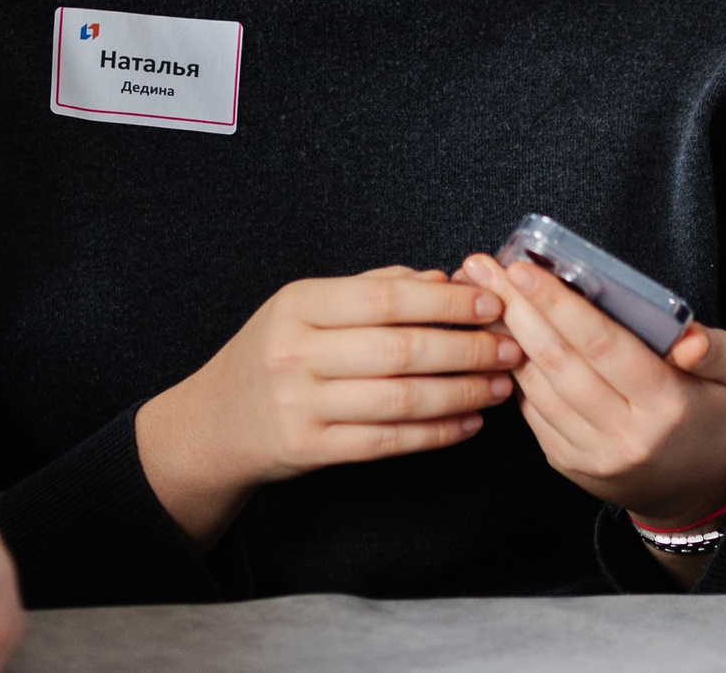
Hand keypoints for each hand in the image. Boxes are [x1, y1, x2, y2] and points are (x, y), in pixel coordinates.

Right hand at [134, 267, 518, 546]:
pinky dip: (435, 433)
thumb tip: (440, 278)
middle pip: (399, 349)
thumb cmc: (270, 356)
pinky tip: (467, 422)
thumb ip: (369, 289)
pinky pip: (387, 441)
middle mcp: (294, 352)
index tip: (490, 301)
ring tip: (499, 385)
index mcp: (297, 305)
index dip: (444, 301)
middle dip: (465, 347)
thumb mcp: (302, 308)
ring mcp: (301, 403)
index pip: (383, 297)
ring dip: (460, 392)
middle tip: (510, 346)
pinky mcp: (310, 448)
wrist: (216, 423)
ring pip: (399, 398)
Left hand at [457, 254, 725, 555]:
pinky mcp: (566, 463)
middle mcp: (626, 435)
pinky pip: (530, 410)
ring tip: (481, 294)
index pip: (605, 346)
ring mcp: (592, 454)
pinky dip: (512, 369)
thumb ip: (715, 350)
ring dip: (503, 336)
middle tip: (482, 268)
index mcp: (667, 405)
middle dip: (516, 309)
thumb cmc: (704, 413)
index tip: (523, 269)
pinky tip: (497, 335)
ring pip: (536, 386)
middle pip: (559, 361)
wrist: (690, 486)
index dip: (560, 306)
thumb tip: (688, 339)